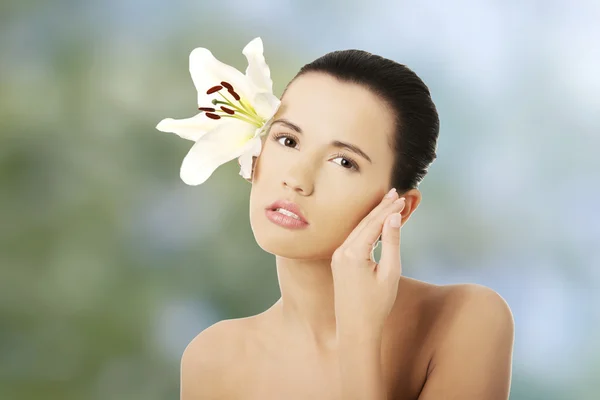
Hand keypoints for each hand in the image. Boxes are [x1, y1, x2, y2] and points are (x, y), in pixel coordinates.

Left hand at [331, 188, 405, 338]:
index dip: (389, 209)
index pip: (374, 223)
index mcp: (353, 253)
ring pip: (357, 229)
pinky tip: (375, 222)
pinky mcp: (338, 262)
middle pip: (364, 222)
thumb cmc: (376, 304)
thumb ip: (392, 242)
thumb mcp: (390, 272)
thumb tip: (394, 217)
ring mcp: (337, 256)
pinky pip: (353, 239)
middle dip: (380, 207)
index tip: (402, 198)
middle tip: (395, 192)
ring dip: (373, 216)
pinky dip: (366, 229)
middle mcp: (341, 251)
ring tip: (387, 202)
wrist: (356, 328)